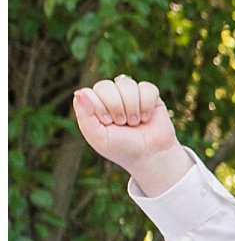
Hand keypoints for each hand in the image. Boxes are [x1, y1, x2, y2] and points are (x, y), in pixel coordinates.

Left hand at [73, 75, 187, 196]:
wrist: (151, 156)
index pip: (89, 92)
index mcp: (94, 105)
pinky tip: (146, 117)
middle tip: (122, 123)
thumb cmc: (122, 149)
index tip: (107, 123)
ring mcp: (130, 94)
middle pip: (106, 86)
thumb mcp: (98, 137)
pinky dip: (147, 105)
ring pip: (126, 84)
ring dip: (132, 107)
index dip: (99, 107)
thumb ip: (84, 115)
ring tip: (135, 122)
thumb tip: (79, 92)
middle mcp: (110, 96)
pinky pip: (147, 88)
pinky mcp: (150, 95)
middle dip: (116, 107)